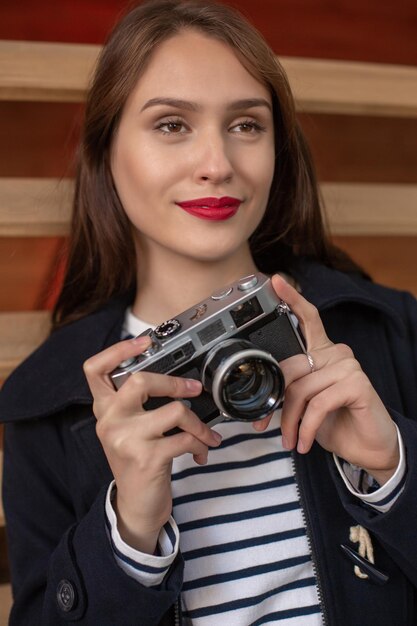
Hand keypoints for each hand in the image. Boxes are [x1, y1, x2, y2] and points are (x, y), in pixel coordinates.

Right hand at [83, 336, 221, 552]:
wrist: (136, 506)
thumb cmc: (137, 461)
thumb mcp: (127, 430)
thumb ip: (136, 404)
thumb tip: (173, 376)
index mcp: (104, 410)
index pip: (95, 369)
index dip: (118, 350)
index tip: (144, 341)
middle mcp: (110, 422)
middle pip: (141, 381)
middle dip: (176, 383)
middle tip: (194, 389)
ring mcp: (127, 440)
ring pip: (175, 411)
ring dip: (200, 424)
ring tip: (206, 434)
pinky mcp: (148, 459)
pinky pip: (186, 439)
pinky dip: (202, 444)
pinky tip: (202, 451)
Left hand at [256, 274, 398, 484]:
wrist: (367, 447)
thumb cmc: (335, 422)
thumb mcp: (305, 404)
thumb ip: (289, 389)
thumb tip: (262, 394)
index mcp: (322, 353)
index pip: (307, 318)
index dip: (291, 299)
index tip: (275, 281)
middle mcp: (336, 353)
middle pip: (291, 368)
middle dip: (274, 402)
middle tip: (264, 425)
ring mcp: (348, 366)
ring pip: (301, 389)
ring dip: (290, 421)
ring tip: (290, 440)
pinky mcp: (357, 384)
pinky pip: (318, 403)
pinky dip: (306, 427)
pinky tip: (304, 442)